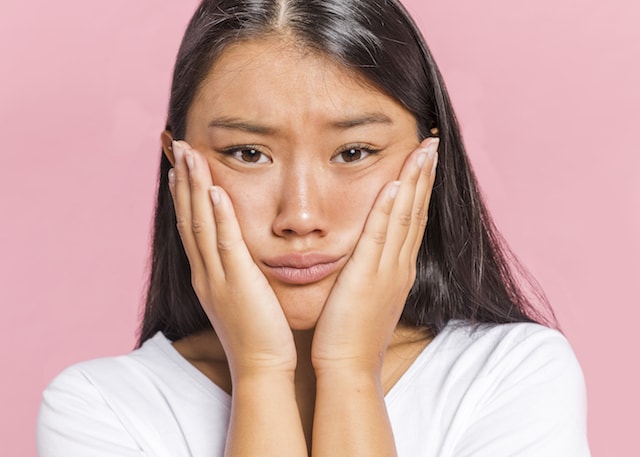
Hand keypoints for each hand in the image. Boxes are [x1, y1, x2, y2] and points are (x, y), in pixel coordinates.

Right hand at [168, 140, 295, 378]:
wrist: (262, 368)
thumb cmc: (259, 334)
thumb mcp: (243, 297)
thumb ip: (238, 272)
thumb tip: (241, 257)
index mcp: (207, 275)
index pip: (191, 227)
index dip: (183, 196)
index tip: (179, 168)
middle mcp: (206, 273)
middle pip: (188, 218)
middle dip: (182, 181)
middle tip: (179, 147)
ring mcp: (218, 277)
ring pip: (200, 224)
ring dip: (194, 187)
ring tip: (189, 154)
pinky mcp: (238, 283)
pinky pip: (226, 243)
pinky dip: (219, 215)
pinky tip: (214, 190)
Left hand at [311, 138, 438, 374]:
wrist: (349, 368)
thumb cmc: (351, 335)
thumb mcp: (367, 297)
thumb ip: (371, 273)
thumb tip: (368, 258)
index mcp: (398, 269)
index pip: (412, 220)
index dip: (420, 189)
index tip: (425, 161)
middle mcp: (399, 265)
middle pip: (416, 211)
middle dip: (425, 175)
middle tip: (433, 143)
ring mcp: (387, 269)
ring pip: (405, 216)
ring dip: (415, 180)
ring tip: (424, 149)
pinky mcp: (368, 275)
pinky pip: (381, 234)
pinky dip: (389, 206)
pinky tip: (395, 181)